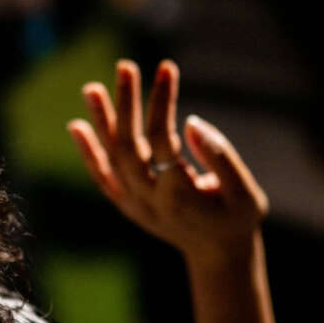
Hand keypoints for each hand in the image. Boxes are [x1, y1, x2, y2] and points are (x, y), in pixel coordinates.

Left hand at [68, 59, 267, 266]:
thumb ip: (222, 158)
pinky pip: (101, 177)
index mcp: (180, 196)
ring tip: (92, 87)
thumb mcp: (246, 193)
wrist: (218, 256)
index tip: (166, 69)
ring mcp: (134, 205)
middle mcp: (150, 201)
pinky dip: (88, 152)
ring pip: (111, 158)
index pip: (161, 140)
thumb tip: (191, 122)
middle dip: (125, 104)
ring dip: (101, 122)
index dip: (161, 102)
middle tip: (125, 65)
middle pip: (128, 146)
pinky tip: (77, 125)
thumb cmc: (237, 218)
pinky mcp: (127, 205)